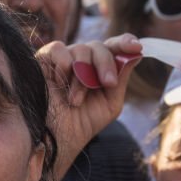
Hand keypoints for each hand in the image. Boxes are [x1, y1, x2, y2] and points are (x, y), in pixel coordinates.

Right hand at [37, 34, 141, 179]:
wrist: (55, 138)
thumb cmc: (82, 123)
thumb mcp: (110, 103)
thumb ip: (121, 78)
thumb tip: (136, 54)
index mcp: (99, 69)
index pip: (114, 47)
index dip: (125, 42)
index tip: (136, 47)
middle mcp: (82, 61)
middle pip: (99, 46)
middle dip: (106, 64)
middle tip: (107, 83)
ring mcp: (63, 59)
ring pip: (80, 49)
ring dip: (82, 76)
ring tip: (75, 100)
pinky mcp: (44, 60)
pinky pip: (58, 48)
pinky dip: (63, 64)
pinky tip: (60, 83)